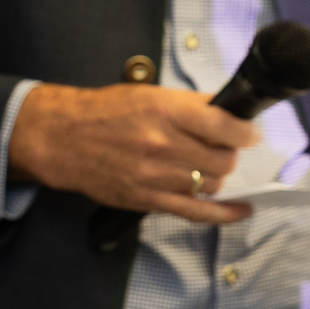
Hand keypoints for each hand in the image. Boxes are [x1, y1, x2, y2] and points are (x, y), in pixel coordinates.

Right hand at [7, 82, 259, 223]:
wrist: (62, 138)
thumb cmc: (104, 112)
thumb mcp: (147, 94)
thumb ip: (189, 104)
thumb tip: (229, 113)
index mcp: (163, 111)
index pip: (224, 126)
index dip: (245, 132)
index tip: (248, 133)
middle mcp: (161, 144)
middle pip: (223, 160)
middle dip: (229, 154)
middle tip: (220, 148)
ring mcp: (154, 176)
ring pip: (212, 184)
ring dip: (217, 175)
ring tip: (205, 165)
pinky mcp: (146, 200)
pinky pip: (196, 212)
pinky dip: (225, 214)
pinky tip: (242, 209)